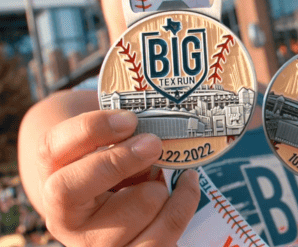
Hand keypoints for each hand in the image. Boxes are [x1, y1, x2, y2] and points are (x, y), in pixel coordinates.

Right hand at [38, 109, 199, 246]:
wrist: (120, 213)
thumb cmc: (114, 172)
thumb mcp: (107, 150)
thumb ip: (118, 135)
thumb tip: (152, 127)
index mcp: (53, 178)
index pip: (53, 149)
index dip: (90, 129)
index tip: (127, 119)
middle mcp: (65, 220)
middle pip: (77, 186)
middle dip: (122, 159)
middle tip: (154, 142)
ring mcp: (97, 246)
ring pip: (140, 205)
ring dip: (158, 185)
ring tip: (158, 178)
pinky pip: (166, 232)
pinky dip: (183, 202)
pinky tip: (187, 183)